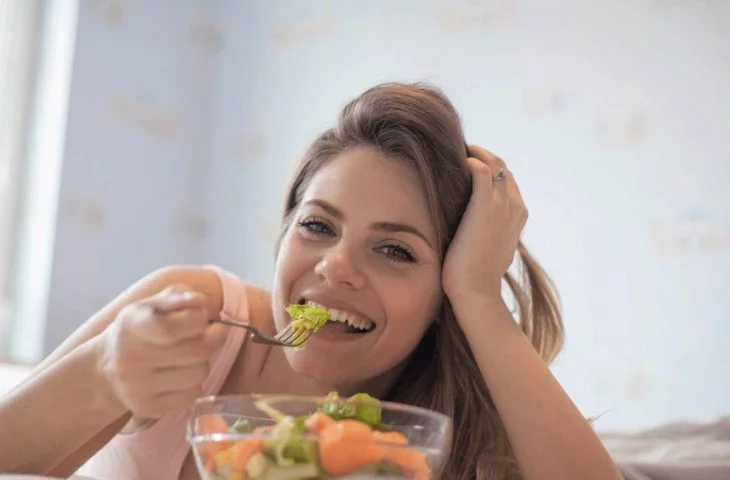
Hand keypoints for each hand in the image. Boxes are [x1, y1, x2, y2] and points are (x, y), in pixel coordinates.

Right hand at [97, 285, 226, 419]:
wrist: (107, 366)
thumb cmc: (140, 327)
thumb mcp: (152, 303)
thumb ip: (178, 295)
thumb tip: (200, 301)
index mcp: (131, 326)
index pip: (172, 328)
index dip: (198, 320)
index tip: (201, 317)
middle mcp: (131, 359)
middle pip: (198, 351)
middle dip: (211, 339)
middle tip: (204, 335)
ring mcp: (137, 387)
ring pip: (200, 373)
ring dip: (203, 361)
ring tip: (189, 354)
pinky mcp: (148, 408)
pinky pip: (193, 395)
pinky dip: (195, 382)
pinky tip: (181, 373)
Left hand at [442, 145, 527, 300]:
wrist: (476, 290)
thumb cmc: (477, 274)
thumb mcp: (491, 247)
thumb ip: (491, 230)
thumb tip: (477, 226)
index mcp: (519, 214)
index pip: (507, 178)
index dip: (489, 166)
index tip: (468, 162)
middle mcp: (515, 205)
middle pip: (502, 166)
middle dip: (482, 154)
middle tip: (459, 151)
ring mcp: (502, 205)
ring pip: (493, 163)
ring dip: (474, 153)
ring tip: (454, 151)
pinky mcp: (484, 206)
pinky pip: (480, 170)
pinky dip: (470, 161)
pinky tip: (456, 163)